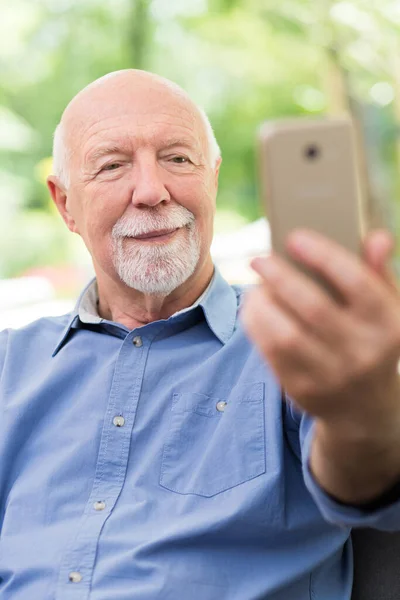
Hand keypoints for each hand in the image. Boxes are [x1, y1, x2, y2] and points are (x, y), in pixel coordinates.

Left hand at [241, 229, 399, 436]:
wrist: (364, 408)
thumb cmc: (371, 341)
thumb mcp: (386, 310)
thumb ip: (378, 272)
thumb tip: (376, 237)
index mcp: (387, 323)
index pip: (356, 283)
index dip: (323, 256)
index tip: (294, 237)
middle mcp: (362, 351)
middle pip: (313, 307)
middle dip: (280, 277)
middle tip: (259, 259)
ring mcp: (331, 375)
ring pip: (286, 334)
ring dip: (262, 304)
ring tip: (254, 286)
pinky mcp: (302, 389)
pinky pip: (270, 352)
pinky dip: (256, 325)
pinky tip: (253, 308)